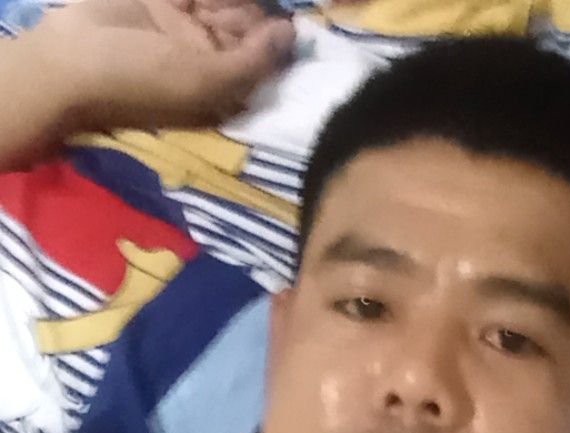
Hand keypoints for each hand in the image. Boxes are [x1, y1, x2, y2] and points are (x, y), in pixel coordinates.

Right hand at [22, 0, 295, 130]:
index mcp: (224, 82)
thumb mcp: (207, 81)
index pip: (263, 52)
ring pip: (223, 0)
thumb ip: (254, 60)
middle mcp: (209, 52)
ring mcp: (184, 22)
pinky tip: (192, 2)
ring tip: (195, 11)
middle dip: (251, 6)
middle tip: (216, 13)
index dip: (275, 32)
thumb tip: (292, 34)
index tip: (283, 15)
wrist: (70, 60)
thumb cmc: (142, 79)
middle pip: (246, 18)